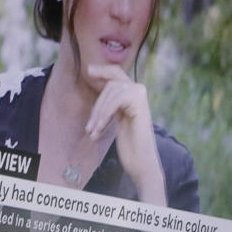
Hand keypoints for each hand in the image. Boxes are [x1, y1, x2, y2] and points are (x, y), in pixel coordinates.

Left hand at [85, 64, 165, 205]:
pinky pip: (115, 100)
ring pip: (111, 91)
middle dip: (97, 106)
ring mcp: (140, 96)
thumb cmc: (130, 145)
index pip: (116, 74)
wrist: (142, 161)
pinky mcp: (139, 103)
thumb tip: (101, 94)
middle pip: (111, 84)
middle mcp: (139, 92)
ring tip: (94, 133)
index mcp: (134, 95)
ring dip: (98, 114)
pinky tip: (99, 131)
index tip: (89, 70)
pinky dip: (103, 115)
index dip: (103, 70)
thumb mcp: (118, 121)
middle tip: (89, 129)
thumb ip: (113, 106)